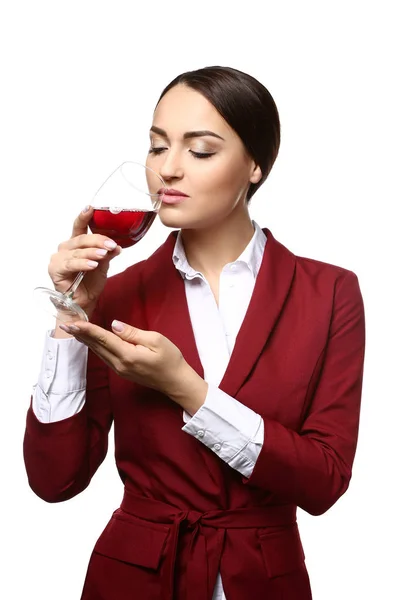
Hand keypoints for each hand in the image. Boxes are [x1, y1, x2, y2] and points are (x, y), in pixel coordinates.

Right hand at [49, 206, 121, 318]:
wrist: (83, 302)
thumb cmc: (90, 283)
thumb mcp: (103, 265)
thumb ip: (108, 254)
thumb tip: (117, 246)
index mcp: (76, 243)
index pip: (80, 226)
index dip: (85, 216)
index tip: (92, 208)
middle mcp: (66, 248)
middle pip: (82, 239)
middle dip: (98, 240)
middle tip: (111, 244)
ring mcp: (58, 258)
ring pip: (78, 251)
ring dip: (92, 252)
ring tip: (104, 254)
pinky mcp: (55, 270)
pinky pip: (71, 264)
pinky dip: (83, 264)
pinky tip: (93, 265)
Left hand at [60, 319, 207, 409]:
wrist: (176, 381)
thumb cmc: (170, 359)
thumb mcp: (156, 340)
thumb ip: (133, 333)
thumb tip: (115, 325)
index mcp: (128, 355)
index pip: (104, 338)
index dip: (88, 329)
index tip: (75, 322)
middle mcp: (120, 364)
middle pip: (96, 346)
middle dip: (81, 335)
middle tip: (66, 324)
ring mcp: (120, 370)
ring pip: (99, 353)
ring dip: (86, 341)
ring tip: (74, 331)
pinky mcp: (122, 372)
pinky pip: (105, 357)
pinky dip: (95, 347)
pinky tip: (90, 341)